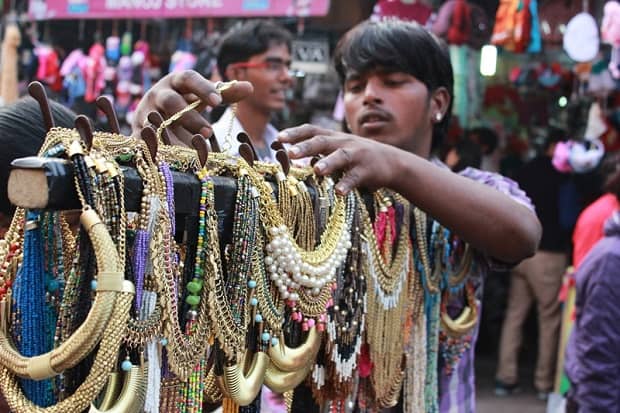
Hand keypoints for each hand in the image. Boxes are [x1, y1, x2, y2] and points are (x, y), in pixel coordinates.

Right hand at [133, 70, 252, 146]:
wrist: (155, 117)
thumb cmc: (185, 103)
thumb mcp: (203, 97)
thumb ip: (225, 93)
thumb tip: (249, 87)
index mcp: (176, 82)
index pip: (188, 78)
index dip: (202, 88)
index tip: (217, 101)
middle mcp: (157, 94)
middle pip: (171, 102)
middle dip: (190, 117)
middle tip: (209, 132)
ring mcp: (144, 114)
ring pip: (156, 123)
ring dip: (174, 135)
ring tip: (194, 148)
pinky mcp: (136, 133)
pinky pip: (143, 142)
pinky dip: (155, 149)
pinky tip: (168, 159)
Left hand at [278, 124, 400, 194]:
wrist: (392, 162)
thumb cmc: (356, 158)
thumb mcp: (337, 150)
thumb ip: (316, 153)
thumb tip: (288, 159)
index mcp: (333, 137)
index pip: (311, 129)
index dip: (294, 133)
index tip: (278, 138)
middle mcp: (343, 143)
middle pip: (322, 141)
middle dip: (306, 146)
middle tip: (290, 153)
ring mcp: (357, 156)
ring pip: (341, 156)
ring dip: (328, 162)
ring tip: (316, 170)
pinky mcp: (367, 171)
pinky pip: (355, 178)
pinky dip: (347, 184)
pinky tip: (338, 192)